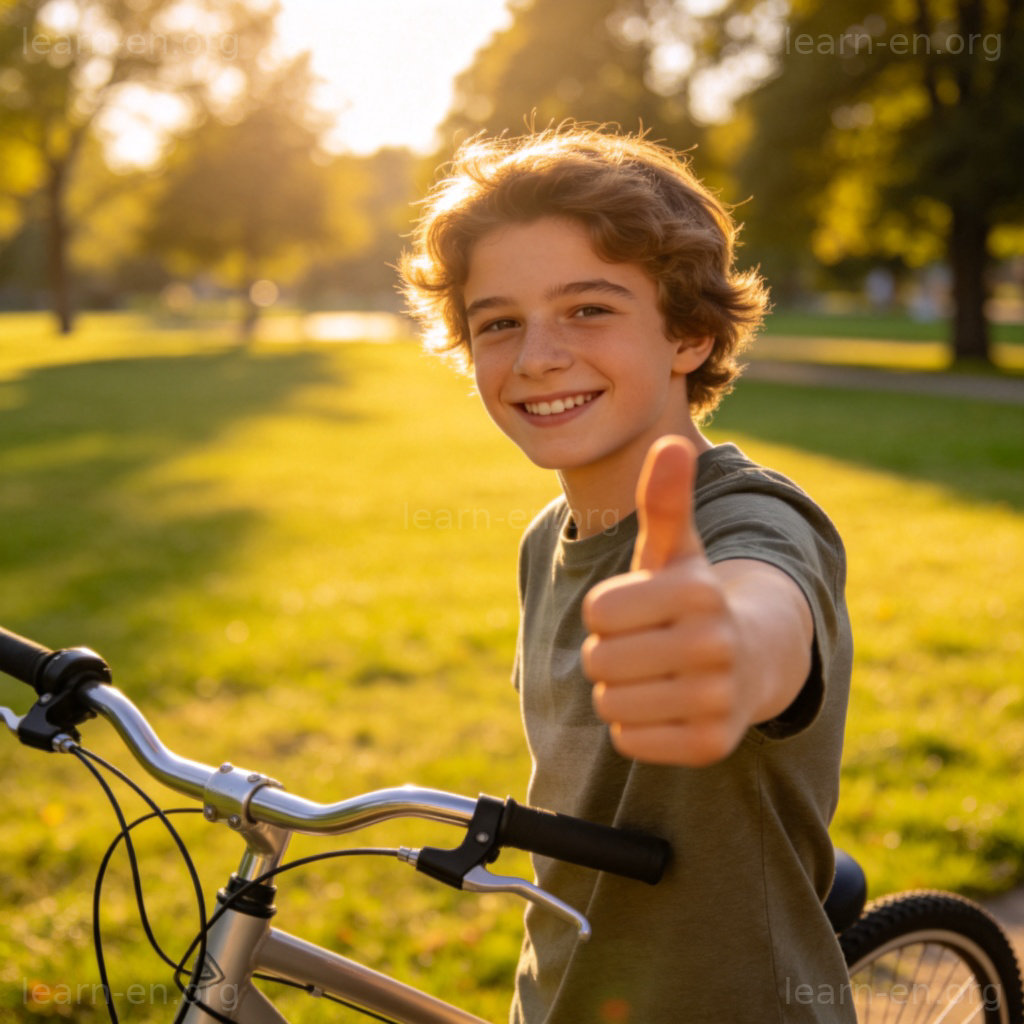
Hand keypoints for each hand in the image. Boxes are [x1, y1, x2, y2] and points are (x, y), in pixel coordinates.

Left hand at [581, 436, 749, 765]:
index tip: (642, 610)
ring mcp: (717, 699)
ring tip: (657, 675)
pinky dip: (637, 728)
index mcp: (698, 592)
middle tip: (648, 646)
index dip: (608, 611)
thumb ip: (663, 500)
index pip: (597, 611)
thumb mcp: (675, 550)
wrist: (751, 660)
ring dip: (621, 691)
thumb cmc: (693, 599)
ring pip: (610, 703)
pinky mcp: (711, 745)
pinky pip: (629, 740)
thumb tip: (668, 441)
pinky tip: (667, 706)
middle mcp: (714, 646)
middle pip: (599, 660)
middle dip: (611, 653)